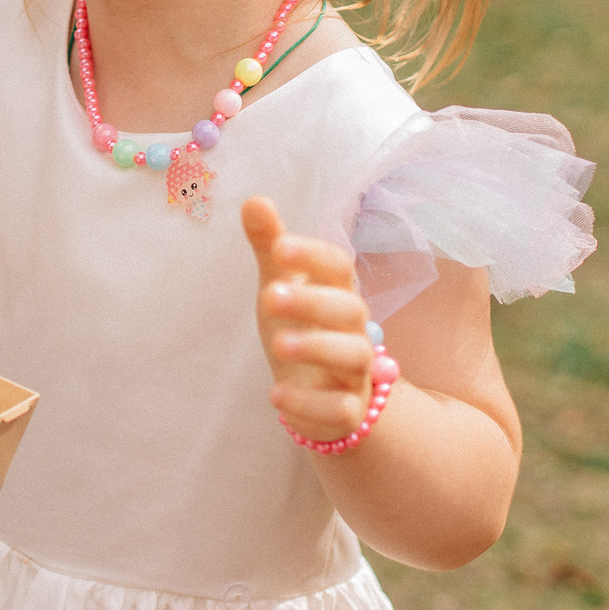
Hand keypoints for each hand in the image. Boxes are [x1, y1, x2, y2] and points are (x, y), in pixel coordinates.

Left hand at [243, 196, 379, 442]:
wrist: (323, 397)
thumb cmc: (301, 329)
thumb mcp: (280, 287)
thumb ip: (269, 248)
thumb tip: (253, 199)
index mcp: (338, 292)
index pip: (338, 265)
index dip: (312, 255)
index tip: (279, 247)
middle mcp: (354, 329)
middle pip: (349, 309)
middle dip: (312, 302)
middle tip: (268, 298)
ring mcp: (354, 371)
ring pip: (353, 356)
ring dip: (316, 348)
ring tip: (276, 344)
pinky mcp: (346, 410)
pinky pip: (341, 408)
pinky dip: (310, 403)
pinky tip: (275, 396)